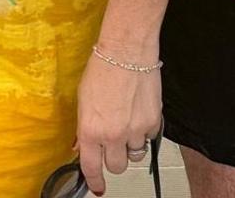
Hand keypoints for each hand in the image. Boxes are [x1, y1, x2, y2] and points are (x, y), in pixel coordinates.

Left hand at [75, 50, 160, 195]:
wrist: (127, 51)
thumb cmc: (102, 69)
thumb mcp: (82, 101)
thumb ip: (84, 128)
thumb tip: (81, 147)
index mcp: (90, 130)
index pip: (92, 168)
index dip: (95, 181)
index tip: (98, 187)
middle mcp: (113, 135)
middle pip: (117, 166)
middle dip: (115, 159)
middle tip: (114, 144)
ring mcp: (135, 130)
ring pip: (135, 155)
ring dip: (131, 146)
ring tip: (128, 124)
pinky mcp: (153, 122)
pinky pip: (150, 139)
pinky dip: (145, 132)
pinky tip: (139, 114)